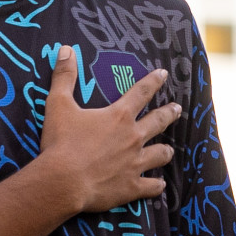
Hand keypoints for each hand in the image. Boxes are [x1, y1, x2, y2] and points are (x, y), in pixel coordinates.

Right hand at [39, 46, 178, 213]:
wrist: (62, 182)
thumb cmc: (60, 143)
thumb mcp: (58, 105)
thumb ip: (64, 76)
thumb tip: (65, 49)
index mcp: (119, 116)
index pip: (141, 92)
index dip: (154, 81)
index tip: (164, 74)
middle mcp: (133, 137)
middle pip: (159, 121)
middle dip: (170, 113)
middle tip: (177, 109)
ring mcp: (136, 163)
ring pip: (161, 154)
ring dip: (165, 151)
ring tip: (168, 150)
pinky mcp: (132, 186)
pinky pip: (152, 186)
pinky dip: (156, 186)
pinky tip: (160, 186)